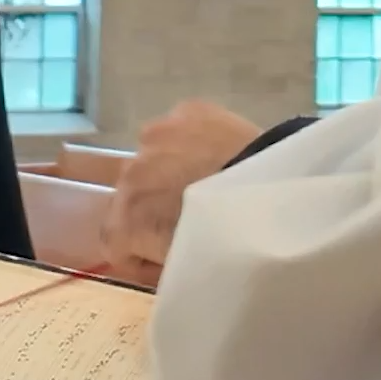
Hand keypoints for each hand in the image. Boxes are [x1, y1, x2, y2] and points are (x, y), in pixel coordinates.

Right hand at [101, 101, 261, 281]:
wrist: (268, 190)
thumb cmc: (226, 240)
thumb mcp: (184, 270)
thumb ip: (155, 266)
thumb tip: (152, 258)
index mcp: (124, 220)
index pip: (112, 240)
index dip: (136, 251)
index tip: (160, 254)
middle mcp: (130, 173)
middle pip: (131, 194)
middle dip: (151, 205)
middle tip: (185, 215)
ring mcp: (156, 136)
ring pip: (153, 155)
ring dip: (168, 167)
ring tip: (203, 179)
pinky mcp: (186, 110)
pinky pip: (180, 129)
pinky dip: (193, 139)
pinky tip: (218, 151)